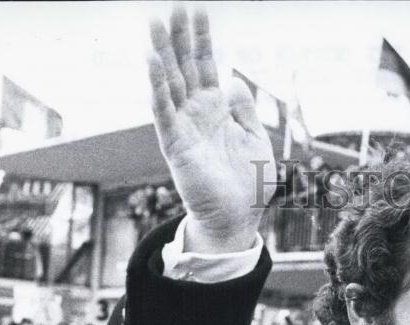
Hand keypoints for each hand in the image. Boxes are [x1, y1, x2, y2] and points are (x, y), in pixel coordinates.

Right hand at [147, 6, 276, 253]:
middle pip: (184, 66)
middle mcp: (196, 113)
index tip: (196, 10)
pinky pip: (164, 111)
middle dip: (179, 37)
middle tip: (172, 6)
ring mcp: (184, 127)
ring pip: (170, 82)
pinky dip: (158, 87)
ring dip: (162, 53)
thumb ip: (245, 110)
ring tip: (155, 23)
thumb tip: (234, 80)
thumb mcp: (256, 140)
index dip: (201, 39)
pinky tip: (153, 63)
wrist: (239, 219)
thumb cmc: (249, 184)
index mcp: (217, 109)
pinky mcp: (176, 144)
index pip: (205, 65)